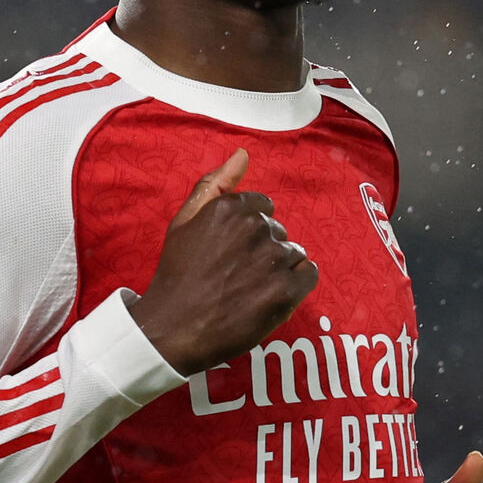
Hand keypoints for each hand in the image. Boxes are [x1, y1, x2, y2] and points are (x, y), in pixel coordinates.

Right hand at [131, 149, 318, 376]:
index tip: (230, 253)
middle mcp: (256, 228)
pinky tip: (272, 296)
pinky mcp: (286, 291)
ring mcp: (273, 260)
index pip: (262, 208)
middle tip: (235, 275)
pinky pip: (309, 274)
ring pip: (293, 253)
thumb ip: (214, 184)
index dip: (246, 233)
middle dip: (262, 250)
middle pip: (278, 231)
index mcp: (231, 208)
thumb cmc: (178, 274)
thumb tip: (243, 153)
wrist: (174, 329)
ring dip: (278, 269)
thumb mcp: (184, 221)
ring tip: (249, 289)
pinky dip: (296, 285)